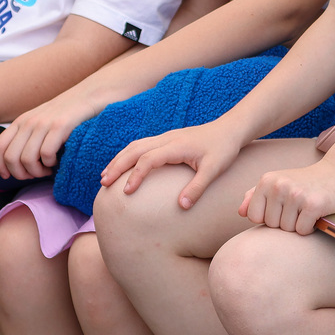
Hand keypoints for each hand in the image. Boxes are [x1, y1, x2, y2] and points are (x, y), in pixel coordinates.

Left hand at [0, 83, 109, 180]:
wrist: (92, 94)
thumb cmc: (68, 114)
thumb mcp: (41, 121)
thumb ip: (28, 136)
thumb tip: (14, 163)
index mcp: (21, 121)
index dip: (0, 166)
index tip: (9, 176)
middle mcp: (29, 121)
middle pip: (11, 158)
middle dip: (21, 174)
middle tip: (36, 174)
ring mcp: (44, 123)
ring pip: (27, 159)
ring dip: (37, 172)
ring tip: (48, 169)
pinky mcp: (61, 126)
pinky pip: (46, 154)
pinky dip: (50, 164)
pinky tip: (57, 161)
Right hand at [102, 119, 248, 208]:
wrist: (231, 129)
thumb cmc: (224, 149)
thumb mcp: (214, 170)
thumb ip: (197, 188)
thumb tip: (181, 206)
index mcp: (176, 146)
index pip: (148, 160)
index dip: (135, 175)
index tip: (126, 192)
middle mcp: (167, 138)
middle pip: (134, 150)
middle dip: (117, 166)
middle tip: (103, 183)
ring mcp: (166, 137)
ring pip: (135, 145)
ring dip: (119, 159)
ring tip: (105, 176)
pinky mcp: (168, 138)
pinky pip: (142, 144)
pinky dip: (128, 155)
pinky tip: (123, 165)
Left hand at [239, 160, 334, 234]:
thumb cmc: (302, 182)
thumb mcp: (276, 183)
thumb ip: (255, 196)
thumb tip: (240, 213)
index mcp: (266, 181)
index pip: (254, 217)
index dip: (268, 218)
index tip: (281, 209)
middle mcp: (279, 185)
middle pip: (271, 225)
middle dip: (285, 222)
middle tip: (297, 209)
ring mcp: (296, 194)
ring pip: (287, 229)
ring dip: (298, 225)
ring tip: (306, 211)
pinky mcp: (313, 204)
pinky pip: (302, 231)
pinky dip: (309, 228)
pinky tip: (315, 216)